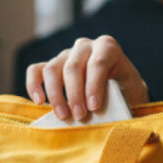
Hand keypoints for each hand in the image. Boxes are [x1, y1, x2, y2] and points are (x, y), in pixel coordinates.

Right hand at [25, 35, 149, 120]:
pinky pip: (36, 70)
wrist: (122, 89)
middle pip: (73, 67)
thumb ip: (117, 99)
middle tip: (78, 116)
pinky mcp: (51, 66)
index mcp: (107, 47)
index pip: (97, 63)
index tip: (94, 106)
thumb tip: (102, 114)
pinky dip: (34, 85)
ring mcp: (66, 55)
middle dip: (74, 94)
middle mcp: (85, 47)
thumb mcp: (129, 92)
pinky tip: (39, 101)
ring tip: (63, 116)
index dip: (94, 85)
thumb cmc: (126, 91)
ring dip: (56, 95)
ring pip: (53, 69)